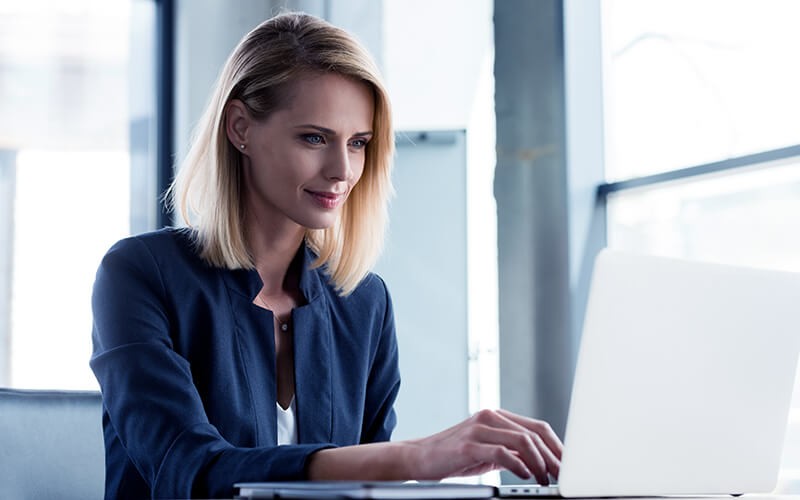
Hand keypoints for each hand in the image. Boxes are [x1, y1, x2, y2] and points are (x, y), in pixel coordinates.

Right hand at [405, 409, 561, 484]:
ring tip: (545, 479)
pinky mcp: (468, 444)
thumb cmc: (454, 456)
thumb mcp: (488, 451)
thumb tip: (542, 463)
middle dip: (553, 456)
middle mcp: (490, 417)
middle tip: (562, 476)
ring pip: (522, 440)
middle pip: (534, 433)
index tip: (568, 466)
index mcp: (497, 417)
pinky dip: (519, 464)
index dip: (557, 447)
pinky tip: (526, 475)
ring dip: (540, 462)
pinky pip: (502, 452)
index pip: (537, 427)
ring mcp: (479, 429)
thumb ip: (512, 451)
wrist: (420, 457)